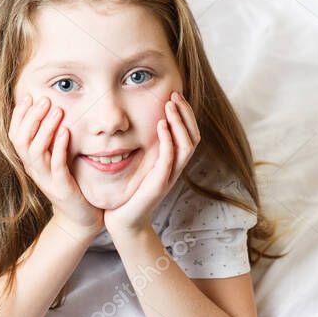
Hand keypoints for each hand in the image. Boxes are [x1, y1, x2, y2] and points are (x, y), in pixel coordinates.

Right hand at [8, 95, 103, 240]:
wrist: (78, 216)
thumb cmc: (68, 181)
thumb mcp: (54, 157)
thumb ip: (49, 137)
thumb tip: (49, 107)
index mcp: (29, 160)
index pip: (15, 134)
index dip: (19, 115)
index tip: (28, 95)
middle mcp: (33, 169)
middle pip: (21, 140)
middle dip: (31, 117)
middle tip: (45, 100)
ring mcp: (46, 179)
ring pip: (36, 152)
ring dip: (45, 129)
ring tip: (57, 111)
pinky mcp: (61, 187)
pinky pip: (56, 165)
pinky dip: (59, 147)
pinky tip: (66, 132)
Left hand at [103, 91, 199, 238]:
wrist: (124, 221)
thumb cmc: (130, 191)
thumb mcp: (142, 164)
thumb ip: (147, 146)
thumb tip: (142, 120)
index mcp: (173, 162)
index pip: (190, 133)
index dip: (186, 114)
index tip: (175, 95)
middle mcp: (176, 168)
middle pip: (193, 136)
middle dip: (186, 113)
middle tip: (175, 95)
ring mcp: (169, 176)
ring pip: (186, 146)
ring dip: (179, 123)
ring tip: (170, 106)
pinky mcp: (159, 184)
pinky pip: (169, 159)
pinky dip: (168, 140)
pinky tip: (161, 125)